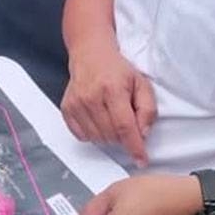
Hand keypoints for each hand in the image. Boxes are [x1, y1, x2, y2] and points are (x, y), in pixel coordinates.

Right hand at [61, 45, 156, 165]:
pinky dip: (93, 134)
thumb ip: (148, 109)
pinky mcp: (66, 109)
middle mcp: (91, 97)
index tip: (141, 160)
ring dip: (108, 136)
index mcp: (112, 89)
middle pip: (111, 135)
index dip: (134, 147)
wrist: (90, 54)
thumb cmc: (117, 70)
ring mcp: (76, 103)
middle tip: (125, 120)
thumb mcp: (141, 83)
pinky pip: (82, 136)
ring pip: (97, 138)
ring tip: (111, 117)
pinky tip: (98, 119)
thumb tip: (143, 134)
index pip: (124, 126)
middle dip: (123, 136)